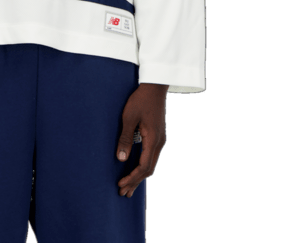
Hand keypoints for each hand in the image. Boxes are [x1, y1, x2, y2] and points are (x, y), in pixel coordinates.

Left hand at [116, 83, 167, 197]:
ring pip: (151, 164)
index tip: (121, 185)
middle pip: (148, 169)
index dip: (132, 178)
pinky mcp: (158, 136)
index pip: (144, 167)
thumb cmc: (140, 100)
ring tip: (129, 187)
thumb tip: (121, 159)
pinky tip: (136, 169)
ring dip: (139, 175)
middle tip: (123, 193)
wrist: (154, 87)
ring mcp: (160, 140)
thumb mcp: (129, 117)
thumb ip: (125, 138)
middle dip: (135, 181)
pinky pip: (151, 156)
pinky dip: (143, 166)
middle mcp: (159, 143)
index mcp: (154, 140)